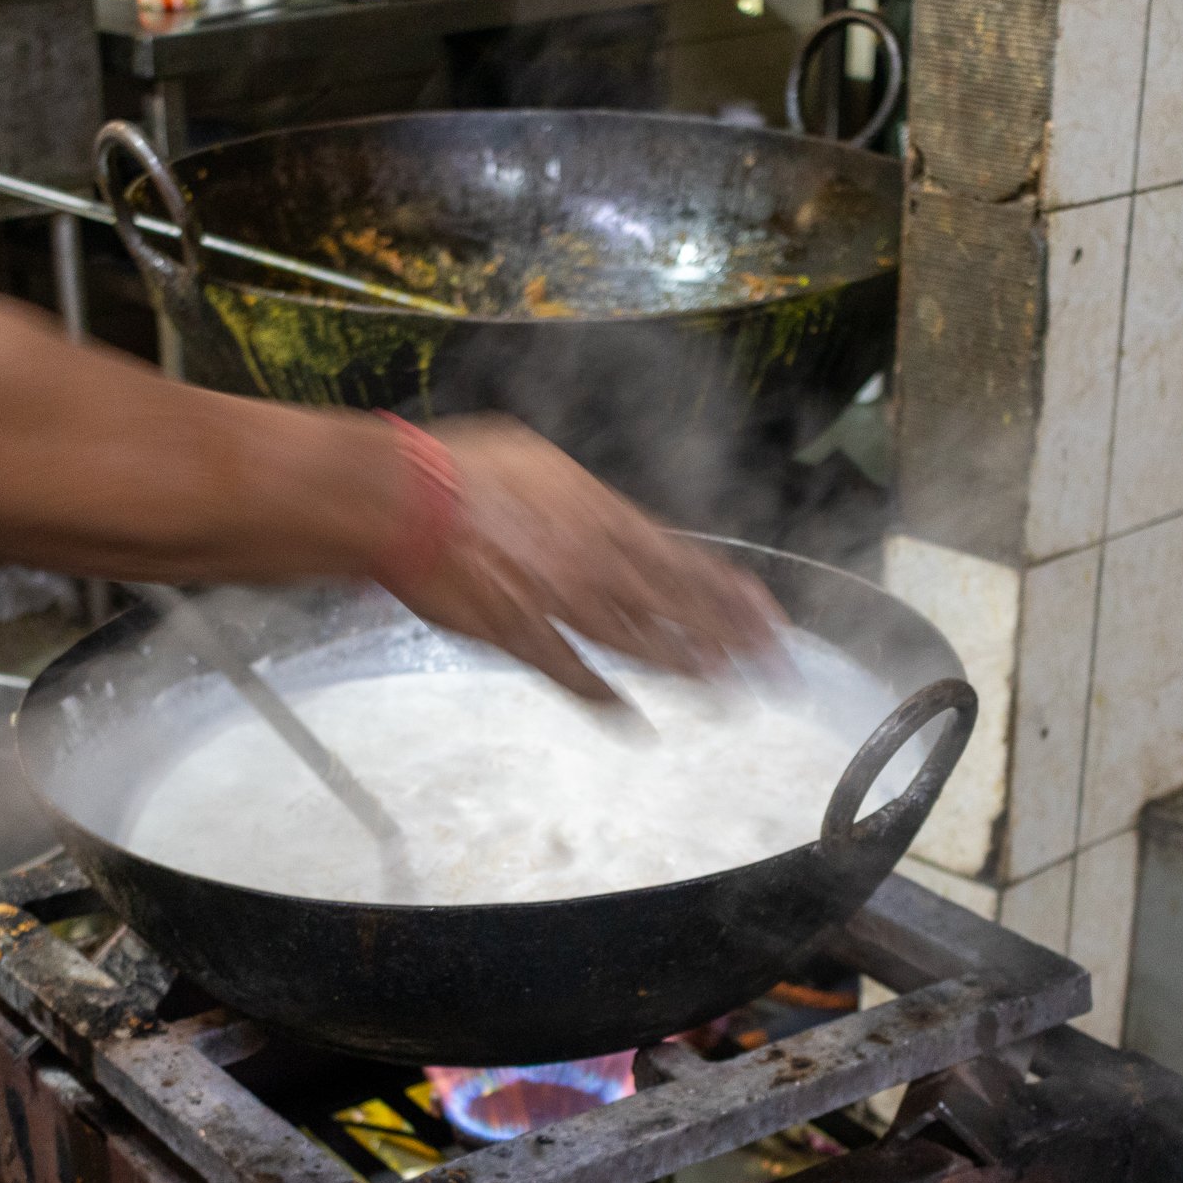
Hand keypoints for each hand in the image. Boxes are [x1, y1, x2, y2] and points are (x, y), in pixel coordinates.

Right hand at [389, 416, 784, 702]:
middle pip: (682, 611)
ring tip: (728, 692)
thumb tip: (614, 516)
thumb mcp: (547, 464)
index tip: (770, 619)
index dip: (734, 598)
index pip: (691, 566)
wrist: (406, 499)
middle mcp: (598, 567)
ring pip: (641, 646)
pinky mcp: (521, 638)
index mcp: (607, 520)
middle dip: (736, 642)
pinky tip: (630, 719)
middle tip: (777, 669)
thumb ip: (591, 501)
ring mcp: (562, 607)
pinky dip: (603, 698)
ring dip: (688, 670)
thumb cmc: (467, 469)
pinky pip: (572, 674)